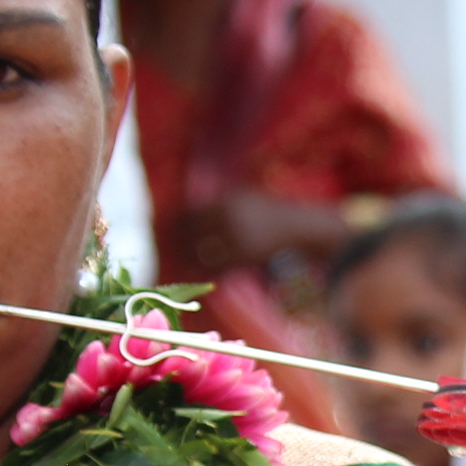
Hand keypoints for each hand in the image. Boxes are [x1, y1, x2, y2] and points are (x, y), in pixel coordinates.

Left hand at [173, 190, 350, 274]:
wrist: (299, 228)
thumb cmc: (270, 211)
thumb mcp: (245, 197)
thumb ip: (219, 204)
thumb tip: (187, 211)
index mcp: (227, 200)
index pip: (191, 212)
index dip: (176, 221)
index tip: (166, 227)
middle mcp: (229, 218)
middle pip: (192, 233)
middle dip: (177, 241)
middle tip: (169, 246)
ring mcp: (237, 238)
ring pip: (201, 251)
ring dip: (189, 257)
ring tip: (182, 259)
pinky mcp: (244, 257)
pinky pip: (216, 265)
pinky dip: (206, 268)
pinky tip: (201, 268)